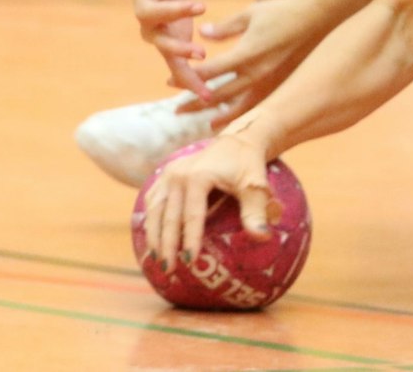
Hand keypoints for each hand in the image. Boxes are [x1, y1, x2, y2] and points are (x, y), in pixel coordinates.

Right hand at [132, 0, 209, 97]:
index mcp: (143, 8)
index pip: (155, 13)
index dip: (176, 11)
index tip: (201, 5)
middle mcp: (150, 29)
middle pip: (161, 44)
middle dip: (180, 49)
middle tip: (202, 54)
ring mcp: (161, 40)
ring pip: (173, 63)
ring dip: (189, 78)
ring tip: (208, 93)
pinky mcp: (174, 47)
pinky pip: (182, 68)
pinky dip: (194, 81)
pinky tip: (210, 95)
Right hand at [139, 125, 281, 263]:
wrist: (236, 142)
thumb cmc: (248, 165)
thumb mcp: (255, 186)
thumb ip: (256, 211)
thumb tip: (262, 237)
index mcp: (198, 176)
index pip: (192, 215)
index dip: (190, 239)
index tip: (190, 262)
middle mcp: (178, 175)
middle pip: (169, 216)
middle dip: (167, 245)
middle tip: (169, 270)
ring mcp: (168, 174)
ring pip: (155, 210)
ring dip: (154, 236)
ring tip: (156, 260)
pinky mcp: (164, 175)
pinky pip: (153, 201)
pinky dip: (150, 221)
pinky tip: (151, 240)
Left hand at [175, 0, 333, 122]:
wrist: (314, 18)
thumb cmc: (280, 12)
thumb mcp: (249, 14)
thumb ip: (224, 28)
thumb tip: (202, 34)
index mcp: (246, 54)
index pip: (210, 72)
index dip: (188, 78)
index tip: (170, 83)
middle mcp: (256, 73)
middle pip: (219, 95)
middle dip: (196, 102)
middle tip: (177, 110)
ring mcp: (268, 80)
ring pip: (238, 105)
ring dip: (218, 114)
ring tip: (203, 124)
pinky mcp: (277, 82)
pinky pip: (255, 104)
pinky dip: (241, 114)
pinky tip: (233, 119)